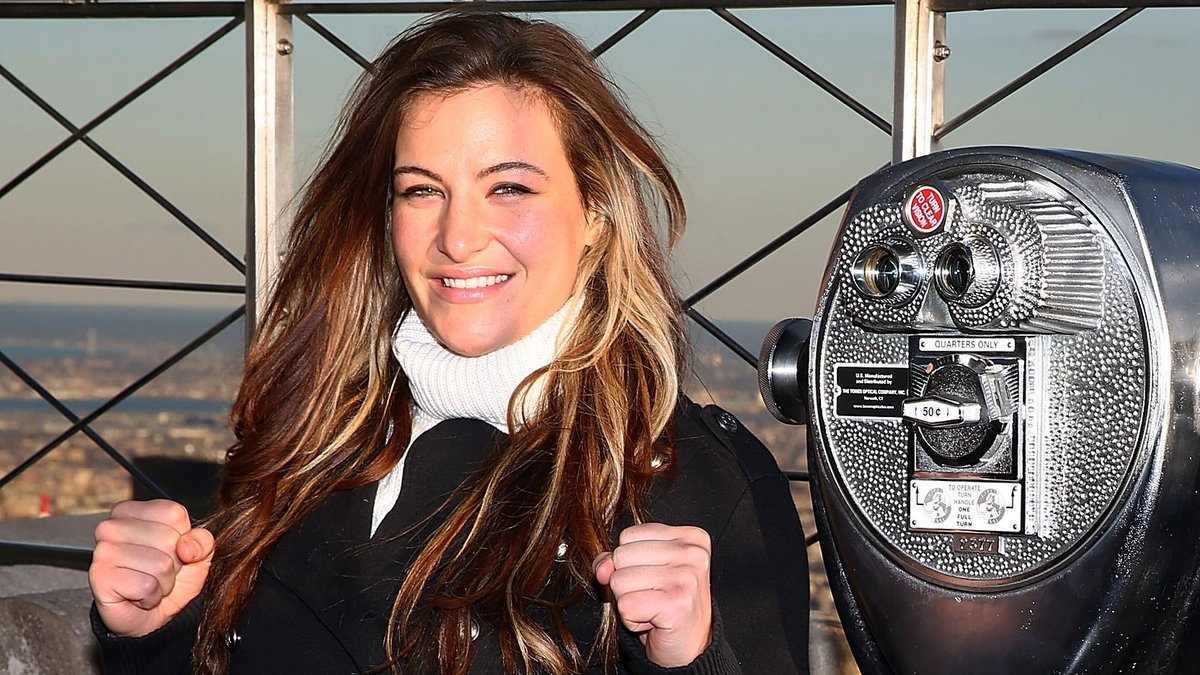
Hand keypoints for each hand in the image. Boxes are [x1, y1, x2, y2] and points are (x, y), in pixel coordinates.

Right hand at [89, 499, 213, 637]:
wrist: (153, 616)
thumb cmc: (172, 578)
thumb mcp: (198, 553)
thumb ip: (202, 540)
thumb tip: (186, 546)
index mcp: (132, 511)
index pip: (174, 513)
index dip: (182, 537)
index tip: (170, 550)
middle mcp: (112, 526)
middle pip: (168, 539)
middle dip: (173, 563)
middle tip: (158, 572)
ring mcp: (102, 551)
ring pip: (160, 564)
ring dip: (163, 582)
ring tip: (149, 583)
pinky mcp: (99, 577)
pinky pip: (147, 586)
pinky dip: (151, 596)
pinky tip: (138, 596)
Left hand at [594, 523, 712, 667]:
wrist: (690, 647)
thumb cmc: (665, 605)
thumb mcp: (641, 571)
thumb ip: (615, 560)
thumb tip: (602, 570)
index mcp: (689, 537)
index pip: (628, 535)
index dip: (630, 562)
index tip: (655, 579)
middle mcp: (692, 553)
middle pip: (622, 556)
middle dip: (627, 582)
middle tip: (654, 597)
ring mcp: (687, 577)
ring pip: (619, 580)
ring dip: (628, 602)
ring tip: (653, 608)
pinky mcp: (677, 604)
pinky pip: (625, 605)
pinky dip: (631, 619)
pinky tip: (653, 622)